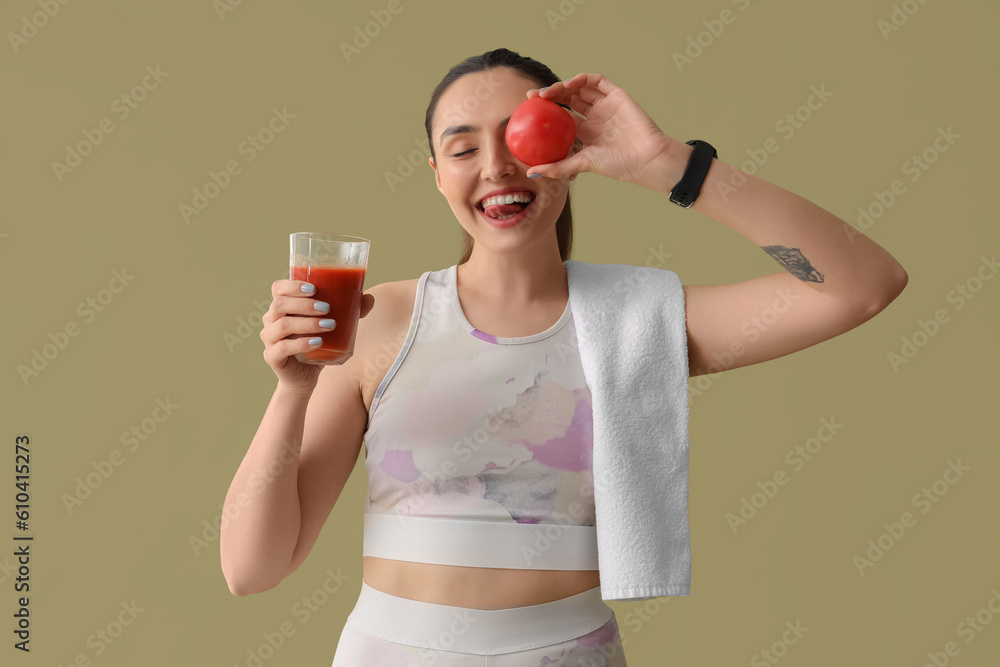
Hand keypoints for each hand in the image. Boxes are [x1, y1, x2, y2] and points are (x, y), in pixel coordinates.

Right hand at [260, 279, 375, 394]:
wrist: (305, 376)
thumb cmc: (317, 344)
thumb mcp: (332, 327)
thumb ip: (349, 312)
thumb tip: (369, 299)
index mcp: (282, 307)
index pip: (278, 288)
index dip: (293, 285)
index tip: (314, 288)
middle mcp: (271, 320)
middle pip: (280, 304)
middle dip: (304, 304)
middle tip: (327, 308)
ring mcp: (269, 339)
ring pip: (282, 325)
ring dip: (307, 323)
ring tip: (329, 325)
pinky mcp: (272, 356)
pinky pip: (282, 348)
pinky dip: (301, 343)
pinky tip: (317, 342)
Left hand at [525, 73, 677, 189]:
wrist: (646, 158)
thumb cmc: (618, 165)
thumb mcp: (582, 164)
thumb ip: (557, 166)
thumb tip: (531, 172)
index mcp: (587, 132)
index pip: (562, 117)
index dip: (546, 112)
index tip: (528, 111)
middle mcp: (595, 117)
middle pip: (569, 100)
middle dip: (550, 96)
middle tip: (532, 97)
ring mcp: (606, 105)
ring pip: (580, 88)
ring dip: (562, 87)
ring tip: (547, 93)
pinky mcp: (617, 95)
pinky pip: (597, 81)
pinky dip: (581, 80)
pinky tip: (568, 85)